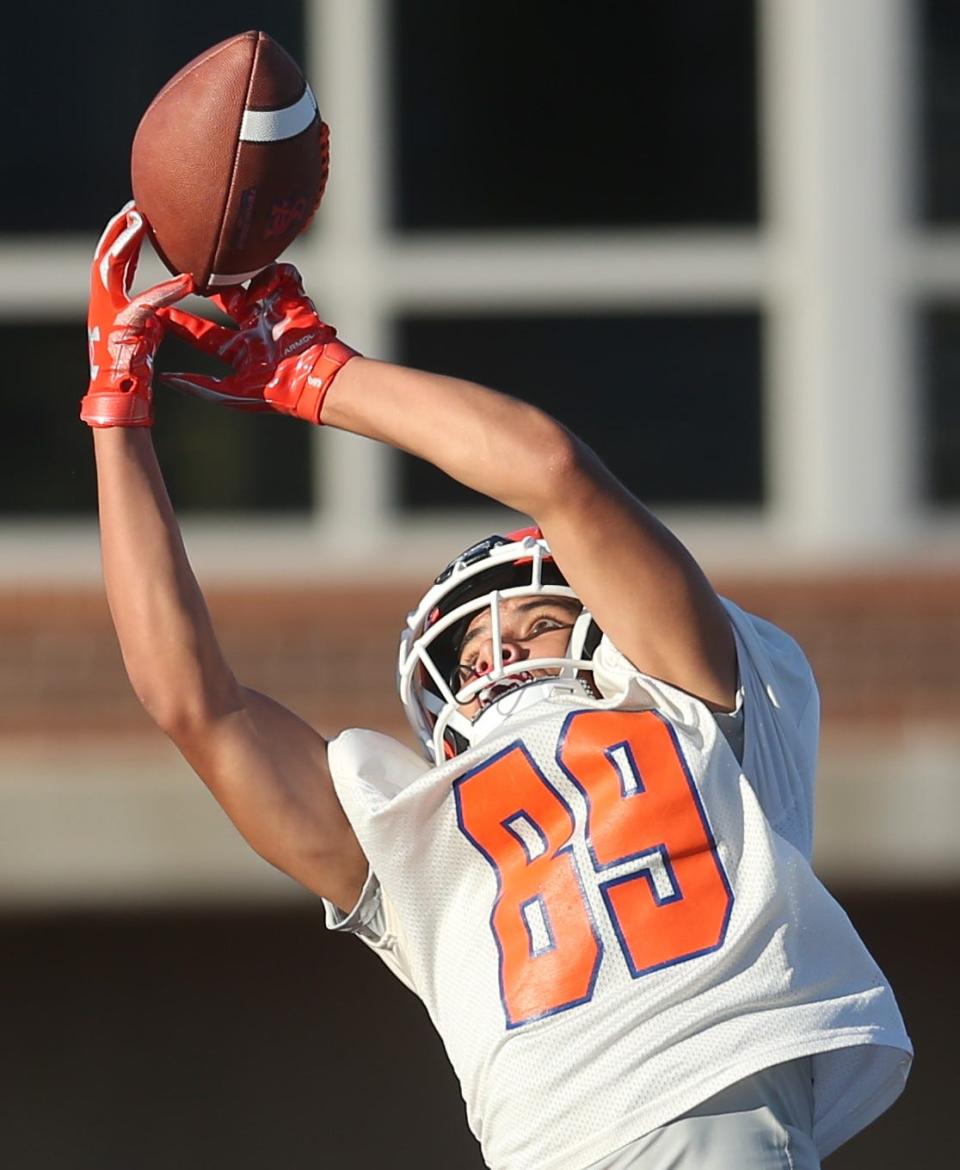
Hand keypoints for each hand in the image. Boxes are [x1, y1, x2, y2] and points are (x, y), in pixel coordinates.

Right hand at [81, 202, 193, 427]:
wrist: (120, 396)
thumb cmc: (134, 368)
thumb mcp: (146, 329)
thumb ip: (153, 307)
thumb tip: (176, 289)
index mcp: (108, 303)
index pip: (115, 261)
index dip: (125, 238)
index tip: (136, 215)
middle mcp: (102, 303)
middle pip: (107, 255)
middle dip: (119, 228)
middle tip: (135, 204)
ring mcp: (108, 313)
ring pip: (111, 267)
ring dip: (126, 242)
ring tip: (141, 220)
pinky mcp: (123, 328)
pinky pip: (146, 303)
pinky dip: (166, 291)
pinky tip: (186, 281)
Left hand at [158, 264, 358, 423]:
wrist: (316, 380)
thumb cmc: (278, 392)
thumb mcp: (232, 394)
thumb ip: (200, 386)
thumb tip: (166, 379)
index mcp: (239, 350)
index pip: (202, 333)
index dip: (180, 322)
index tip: (156, 311)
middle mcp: (253, 328)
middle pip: (221, 300)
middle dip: (205, 286)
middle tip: (188, 272)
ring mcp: (273, 312)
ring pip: (249, 281)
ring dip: (239, 274)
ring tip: (228, 270)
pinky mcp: (294, 300)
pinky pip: (283, 273)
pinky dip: (275, 273)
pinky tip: (266, 288)